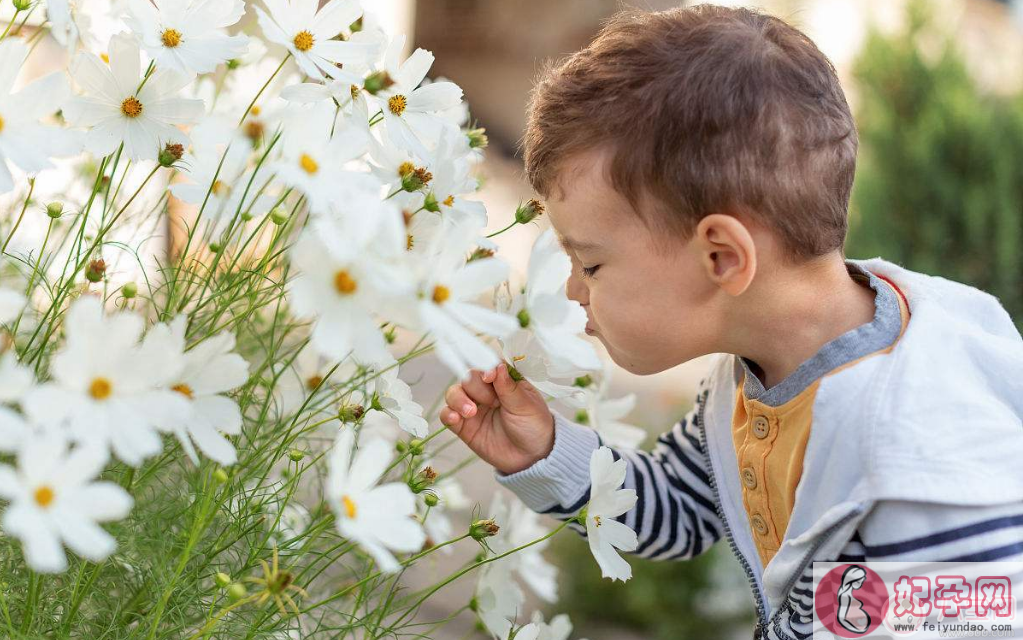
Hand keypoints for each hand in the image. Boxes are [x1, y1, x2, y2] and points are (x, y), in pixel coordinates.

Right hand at [440, 363, 554, 474]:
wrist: (531, 457)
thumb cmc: (534, 426)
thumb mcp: (526, 405)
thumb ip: (508, 387)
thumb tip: (497, 366)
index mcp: (504, 380)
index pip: (488, 365)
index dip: (485, 368)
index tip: (490, 377)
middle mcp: (486, 390)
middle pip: (469, 377)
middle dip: (476, 388)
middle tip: (492, 403)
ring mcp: (473, 407)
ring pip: (454, 393)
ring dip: (458, 399)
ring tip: (470, 412)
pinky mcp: (464, 425)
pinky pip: (447, 414)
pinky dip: (448, 414)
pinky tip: (455, 418)